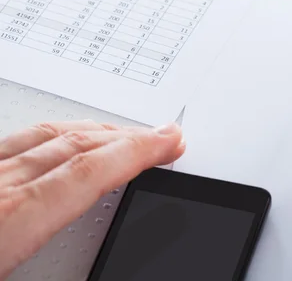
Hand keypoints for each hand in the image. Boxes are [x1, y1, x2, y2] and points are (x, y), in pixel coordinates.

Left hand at [0, 120, 184, 278]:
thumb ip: (58, 278)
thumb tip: (92, 273)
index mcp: (11, 218)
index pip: (91, 171)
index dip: (139, 152)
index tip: (170, 142)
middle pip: (76, 146)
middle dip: (129, 137)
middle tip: (162, 136)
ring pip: (46, 134)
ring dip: (96, 130)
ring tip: (124, 133)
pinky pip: (17, 137)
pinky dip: (53, 132)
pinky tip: (59, 137)